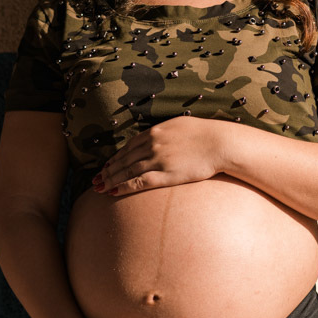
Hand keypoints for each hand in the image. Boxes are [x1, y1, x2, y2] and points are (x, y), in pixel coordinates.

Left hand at [93, 116, 228, 196]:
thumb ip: (166, 132)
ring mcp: (157, 159)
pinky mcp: (166, 174)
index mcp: (155, 131)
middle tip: (96, 179)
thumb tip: (159, 136)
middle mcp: (152, 144)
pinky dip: (123, 186)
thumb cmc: (206, 134)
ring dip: (111, 179)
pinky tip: (113, 192)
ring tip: (100, 187)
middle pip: (124, 159)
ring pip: (127, 171)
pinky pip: (139, 181)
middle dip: (108, 170)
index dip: (116, 157)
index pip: (129, 146)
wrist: (220, 143)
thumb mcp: (181, 125)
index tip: (107, 165)